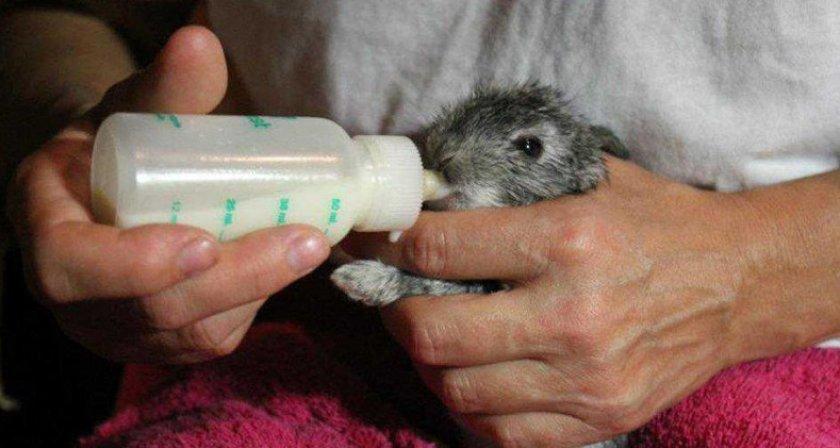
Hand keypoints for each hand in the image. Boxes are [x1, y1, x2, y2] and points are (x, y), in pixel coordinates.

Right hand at [8, 26, 329, 363]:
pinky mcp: (166, 343)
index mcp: (48, 233)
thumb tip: (201, 43)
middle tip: (302, 240)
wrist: (114, 191)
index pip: (70, 269)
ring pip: (193, 332)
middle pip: (153, 310)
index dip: (133, 266)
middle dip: (235, 277)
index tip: (202, 242)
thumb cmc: (116, 147)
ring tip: (309, 245)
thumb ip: (162, 89)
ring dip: (259, 290)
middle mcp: (81, 297)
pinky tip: (285, 263)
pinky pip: (213, 337)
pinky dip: (257, 301)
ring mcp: (123, 329)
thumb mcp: (127, 112)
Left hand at [343, 158, 768, 446]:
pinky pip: (502, 434)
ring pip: (458, 390)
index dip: (393, 247)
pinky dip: (472, 409)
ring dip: (430, 366)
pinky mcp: (601, 419)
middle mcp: (572, 314)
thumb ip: (514, 186)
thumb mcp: (593, 180)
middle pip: (433, 332)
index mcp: (567, 240)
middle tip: (401, 301)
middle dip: (398, 315)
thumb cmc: (661, 223)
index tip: (385, 246)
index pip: (440, 249)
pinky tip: (477, 380)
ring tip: (437, 341)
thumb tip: (433, 193)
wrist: (740, 282)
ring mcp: (586, 378)